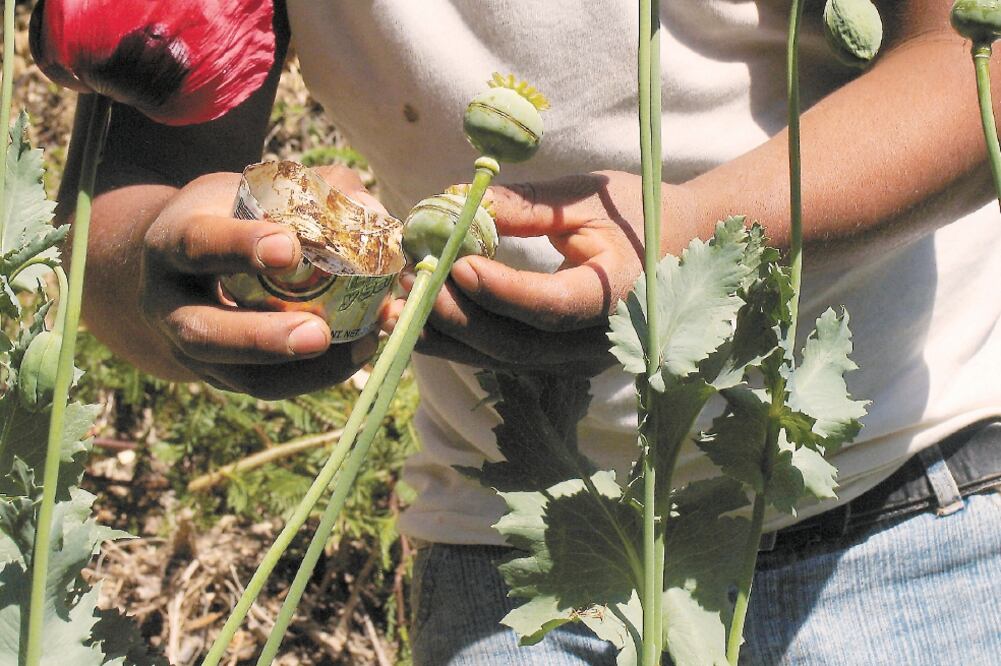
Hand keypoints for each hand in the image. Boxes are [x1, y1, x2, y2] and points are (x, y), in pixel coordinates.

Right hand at [138, 165, 381, 398]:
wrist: (186, 265)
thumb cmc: (235, 216)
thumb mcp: (257, 190)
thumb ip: (316, 191)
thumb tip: (375, 215)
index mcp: (173, 243)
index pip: (196, 244)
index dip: (239, 247)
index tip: (290, 248)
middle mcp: (170, 304)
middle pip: (203, 333)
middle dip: (262, 338)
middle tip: (318, 334)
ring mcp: (193, 350)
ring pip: (239, 377)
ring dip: (303, 371)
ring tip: (360, 348)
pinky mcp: (223, 377)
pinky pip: (268, 387)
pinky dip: (318, 375)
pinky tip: (359, 353)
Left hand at [383, 171, 694, 375]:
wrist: (675, 246)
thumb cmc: (635, 212)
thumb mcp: (588, 196)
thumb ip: (530, 205)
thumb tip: (461, 199)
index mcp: (616, 294)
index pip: (553, 305)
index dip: (502, 290)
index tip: (456, 262)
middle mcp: (595, 342)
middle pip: (516, 343)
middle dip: (457, 314)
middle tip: (412, 280)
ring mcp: (573, 360)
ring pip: (499, 358)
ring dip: (445, 334)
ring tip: (397, 305)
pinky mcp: (553, 362)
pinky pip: (498, 358)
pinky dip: (455, 342)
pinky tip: (415, 323)